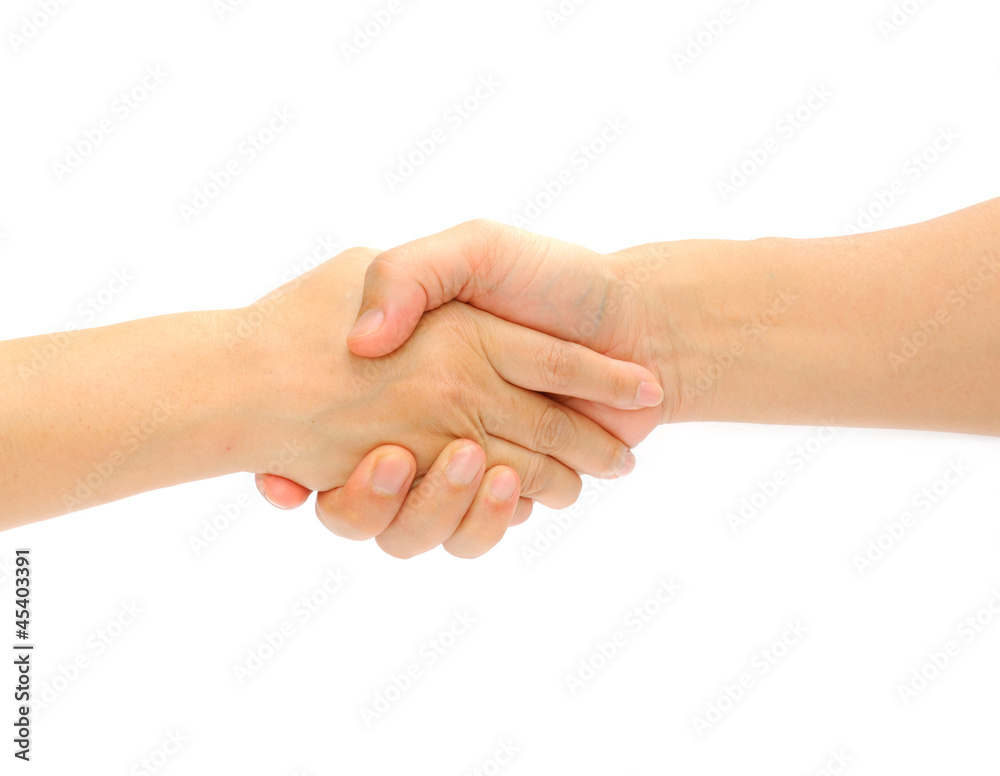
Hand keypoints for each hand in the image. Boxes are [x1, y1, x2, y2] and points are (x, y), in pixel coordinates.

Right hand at [241, 246, 661, 556]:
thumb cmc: (552, 279)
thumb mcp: (472, 249)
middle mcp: (423, 426)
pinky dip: (484, 519)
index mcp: (403, 374)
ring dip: (431, 505)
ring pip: (412, 527)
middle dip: (364, 494)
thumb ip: (408, 274)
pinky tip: (507, 484)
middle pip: (359, 496)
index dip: (296, 458)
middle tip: (387, 457)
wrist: (635, 322)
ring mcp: (463, 465)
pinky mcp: (503, 495)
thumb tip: (363, 342)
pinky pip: (471, 534)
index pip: (323, 428)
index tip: (286, 469)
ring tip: (471, 459)